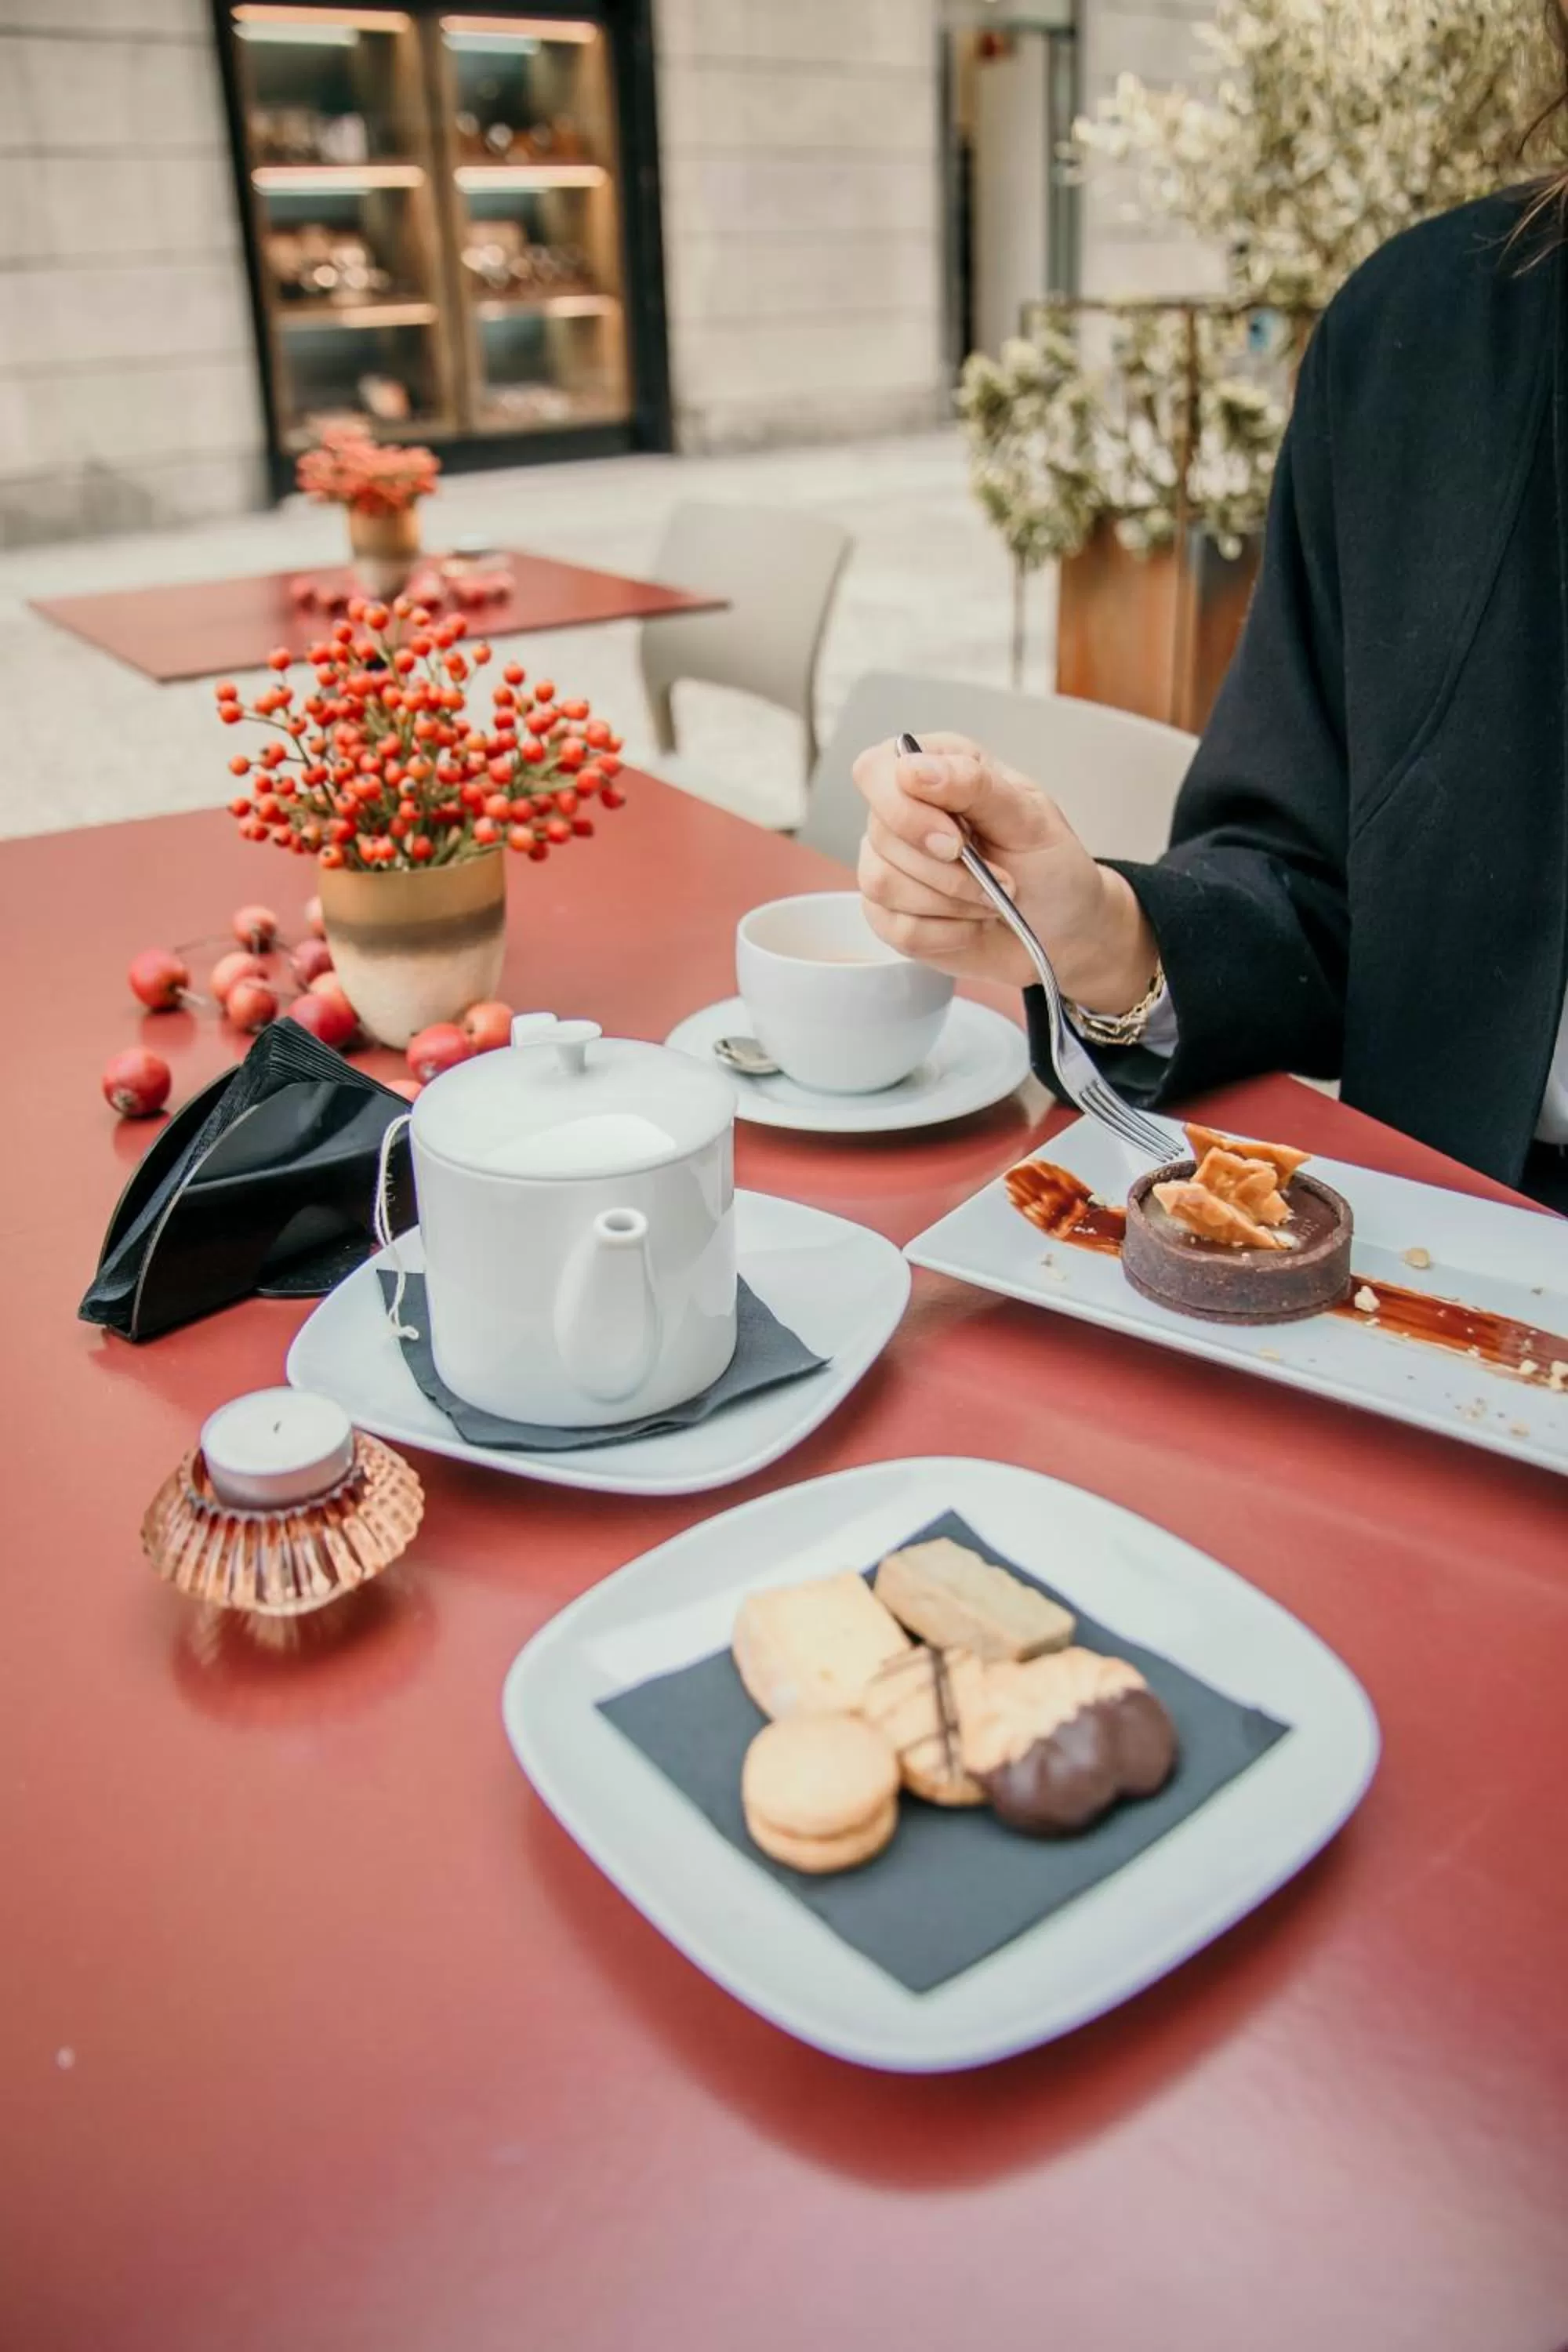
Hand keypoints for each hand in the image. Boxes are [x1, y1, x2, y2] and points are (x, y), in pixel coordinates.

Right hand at [852, 732, 1158, 1009]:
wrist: (1063, 931)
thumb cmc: (1050, 866)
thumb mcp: (1030, 817)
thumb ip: (975, 785)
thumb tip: (914, 769)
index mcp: (934, 769)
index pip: (876, 771)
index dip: (904, 808)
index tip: (955, 840)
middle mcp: (902, 814)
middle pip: (880, 835)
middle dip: (946, 869)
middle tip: (998, 876)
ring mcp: (889, 866)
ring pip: (884, 885)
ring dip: (952, 901)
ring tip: (990, 899)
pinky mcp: (890, 916)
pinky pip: (899, 928)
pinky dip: (948, 932)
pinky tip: (972, 923)